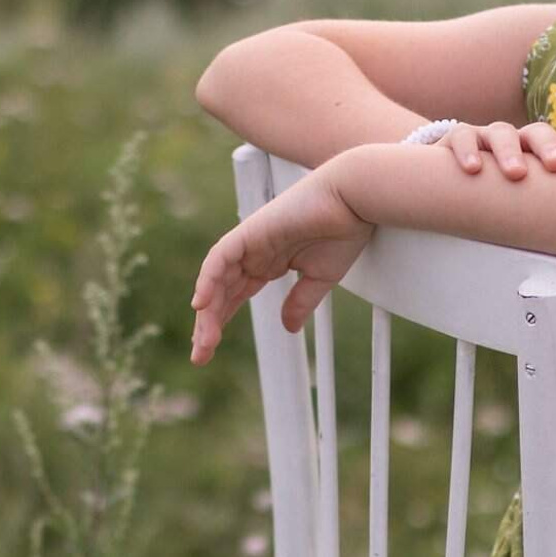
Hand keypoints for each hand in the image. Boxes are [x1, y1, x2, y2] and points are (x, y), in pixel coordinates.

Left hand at [188, 160, 375, 365]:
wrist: (354, 200)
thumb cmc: (344, 231)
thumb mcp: (319, 279)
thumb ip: (300, 302)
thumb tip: (288, 328)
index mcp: (268, 262)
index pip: (235, 295)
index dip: (221, 320)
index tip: (210, 350)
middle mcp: (254, 253)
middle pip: (221, 291)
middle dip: (209, 324)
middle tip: (200, 356)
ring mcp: (250, 241)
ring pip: (216, 279)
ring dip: (208, 310)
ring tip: (204, 341)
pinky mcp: (250, 231)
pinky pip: (220, 256)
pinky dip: (208, 279)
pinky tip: (201, 304)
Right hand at [426, 120, 555, 180]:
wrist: (447, 175)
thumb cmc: (494, 188)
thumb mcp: (523, 193)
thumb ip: (545, 202)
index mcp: (535, 150)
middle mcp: (515, 139)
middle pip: (536, 132)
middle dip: (548, 146)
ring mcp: (487, 136)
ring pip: (501, 133)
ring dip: (510, 151)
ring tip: (516, 174)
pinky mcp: (457, 138)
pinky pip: (463, 137)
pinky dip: (468, 150)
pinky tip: (472, 169)